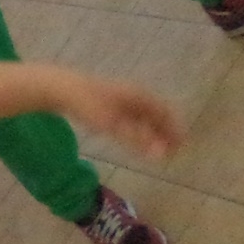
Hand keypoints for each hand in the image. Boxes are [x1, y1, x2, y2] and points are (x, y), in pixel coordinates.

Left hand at [56, 74, 182, 160]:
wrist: (61, 89)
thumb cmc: (89, 105)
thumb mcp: (113, 125)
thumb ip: (137, 140)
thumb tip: (161, 155)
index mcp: (139, 96)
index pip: (165, 112)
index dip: (175, 129)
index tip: (182, 146)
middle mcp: (133, 95)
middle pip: (156, 114)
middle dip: (166, 132)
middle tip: (172, 151)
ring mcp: (121, 97)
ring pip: (144, 116)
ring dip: (153, 132)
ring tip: (156, 149)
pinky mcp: (109, 102)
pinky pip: (131, 116)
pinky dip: (139, 128)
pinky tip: (134, 138)